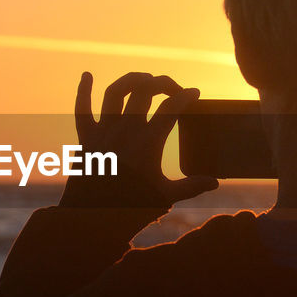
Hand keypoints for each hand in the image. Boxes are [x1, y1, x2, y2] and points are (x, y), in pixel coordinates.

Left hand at [60, 71, 218, 209]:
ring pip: (116, 91)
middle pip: (145, 90)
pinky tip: (87, 75)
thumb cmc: (131, 210)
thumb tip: (215, 182)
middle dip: (163, 83)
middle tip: (173, 89)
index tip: (195, 93)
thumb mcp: (165, 197)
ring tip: (144, 79)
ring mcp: (103, 131)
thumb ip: (191, 186)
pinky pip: (81, 109)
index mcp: (148, 142)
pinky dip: (82, 90)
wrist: (92, 221)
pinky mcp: (85, 138)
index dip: (186, 97)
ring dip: (131, 80)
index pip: (172, 108)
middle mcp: (125, 130)